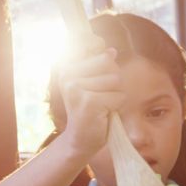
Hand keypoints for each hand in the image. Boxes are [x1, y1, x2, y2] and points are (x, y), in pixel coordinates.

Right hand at [54, 33, 123, 157]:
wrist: (80, 139)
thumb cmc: (90, 108)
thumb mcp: (93, 81)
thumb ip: (100, 64)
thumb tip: (111, 50)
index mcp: (66, 66)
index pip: (93, 45)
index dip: (102, 52)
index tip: (101, 64)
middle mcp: (67, 74)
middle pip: (109, 62)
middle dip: (112, 80)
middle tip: (99, 95)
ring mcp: (76, 87)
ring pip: (116, 79)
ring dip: (114, 95)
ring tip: (100, 105)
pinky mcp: (89, 102)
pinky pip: (118, 96)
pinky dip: (116, 106)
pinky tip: (102, 114)